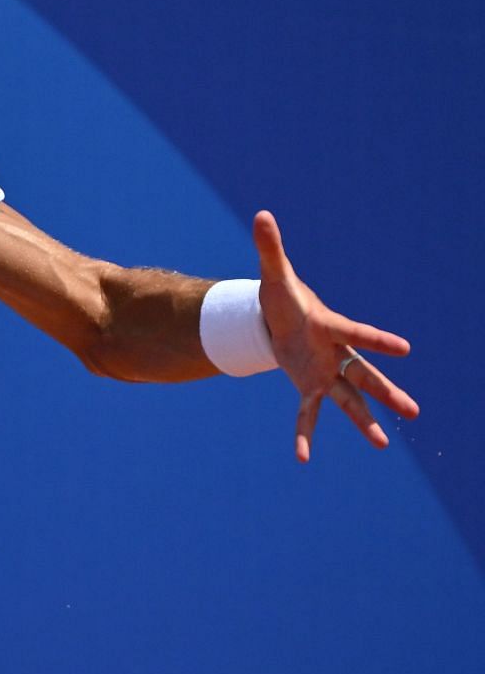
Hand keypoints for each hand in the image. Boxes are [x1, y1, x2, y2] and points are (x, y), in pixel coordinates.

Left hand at [254, 210, 419, 461]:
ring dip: (364, 422)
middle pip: (364, 375)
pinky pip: (308, 413)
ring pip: (349, 399)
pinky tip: (302, 458)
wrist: (277, 318)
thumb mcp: (274, 276)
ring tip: (381, 444)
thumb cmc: (282, 296)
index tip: (405, 348)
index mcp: (331, 326)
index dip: (378, 340)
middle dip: (386, 391)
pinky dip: (304, 434)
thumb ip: (270, 248)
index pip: (357, 334)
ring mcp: (325, 372)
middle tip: (412, 411)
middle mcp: (335, 353)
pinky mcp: (309, 386)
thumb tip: (261, 215)